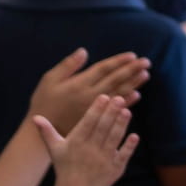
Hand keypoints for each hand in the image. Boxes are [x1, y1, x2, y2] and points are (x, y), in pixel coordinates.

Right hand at [28, 49, 150, 132]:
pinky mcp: (96, 120)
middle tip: (146, 62)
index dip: (119, 62)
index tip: (133, 55)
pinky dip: (127, 102)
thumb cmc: (44, 103)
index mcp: (79, 84)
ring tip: (145, 75)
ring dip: (133, 84)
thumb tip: (83, 51)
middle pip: (115, 80)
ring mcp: (95, 110)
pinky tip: (137, 95)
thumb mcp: (49, 81)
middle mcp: (89, 97)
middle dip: (132, 70)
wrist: (39, 134)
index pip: (103, 70)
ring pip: (118, 94)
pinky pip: (115, 110)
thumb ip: (67, 66)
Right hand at [36, 94, 139, 185]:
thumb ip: (47, 132)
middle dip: (111, 112)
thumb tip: (35, 117)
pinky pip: (123, 155)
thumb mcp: (55, 150)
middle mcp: (90, 150)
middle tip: (119, 98)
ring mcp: (104, 160)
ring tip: (127, 111)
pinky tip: (134, 136)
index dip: (96, 109)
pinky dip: (129, 146)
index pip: (88, 122)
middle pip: (103, 128)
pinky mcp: (115, 169)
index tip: (104, 96)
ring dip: (121, 125)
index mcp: (76, 143)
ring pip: (114, 138)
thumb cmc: (65, 169)